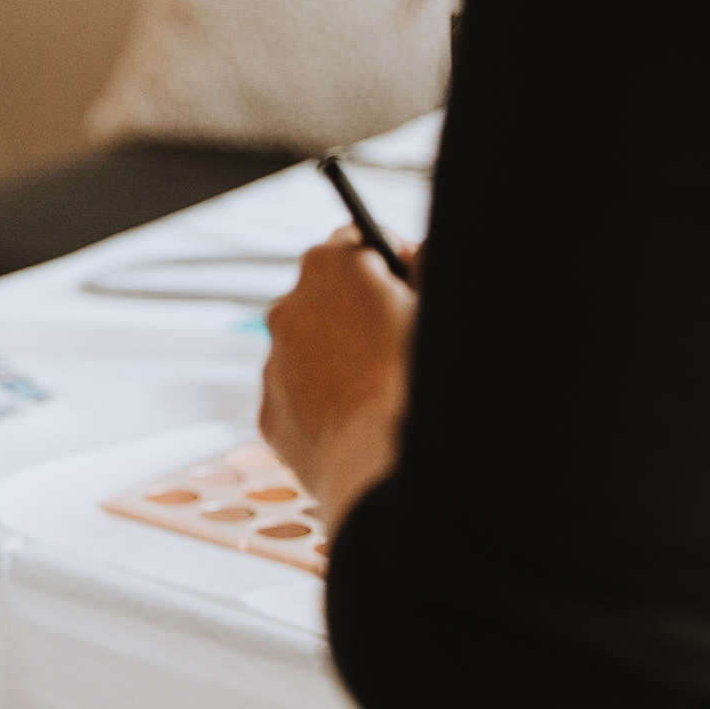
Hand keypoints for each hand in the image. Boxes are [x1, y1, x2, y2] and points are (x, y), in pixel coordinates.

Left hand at [259, 228, 418, 533]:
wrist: (387, 466)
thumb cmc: (421, 380)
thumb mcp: (439, 304)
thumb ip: (426, 264)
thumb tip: (416, 256)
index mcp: (330, 266)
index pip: (355, 242)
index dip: (388, 264)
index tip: (409, 285)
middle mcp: (288, 308)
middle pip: (327, 298)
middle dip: (359, 313)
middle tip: (402, 342)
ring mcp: (273, 363)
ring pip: (311, 350)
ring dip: (341, 361)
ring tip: (385, 394)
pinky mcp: (270, 414)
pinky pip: (301, 399)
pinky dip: (327, 406)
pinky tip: (364, 425)